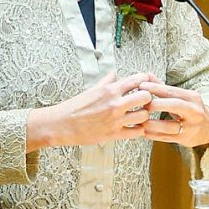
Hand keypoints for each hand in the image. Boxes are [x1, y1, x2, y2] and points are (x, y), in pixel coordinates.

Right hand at [26, 70, 153, 151]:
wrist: (61, 124)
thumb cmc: (74, 107)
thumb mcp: (91, 90)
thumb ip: (106, 82)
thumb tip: (114, 73)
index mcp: (110, 90)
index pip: (137, 79)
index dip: (144, 81)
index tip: (144, 85)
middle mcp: (115, 103)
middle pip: (146, 97)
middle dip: (147, 98)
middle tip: (143, 102)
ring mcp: (116, 119)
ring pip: (144, 115)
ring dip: (144, 115)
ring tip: (138, 115)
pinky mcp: (114, 134)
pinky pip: (137, 132)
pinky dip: (138, 130)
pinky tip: (133, 128)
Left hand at [136, 77, 208, 148]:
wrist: (208, 128)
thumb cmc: (189, 109)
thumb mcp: (181, 97)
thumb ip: (163, 87)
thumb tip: (146, 75)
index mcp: (192, 97)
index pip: (172, 91)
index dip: (155, 88)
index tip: (141, 87)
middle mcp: (194, 111)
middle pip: (175, 105)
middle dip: (156, 104)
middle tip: (141, 104)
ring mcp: (191, 127)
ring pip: (169, 125)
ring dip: (152, 124)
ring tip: (139, 121)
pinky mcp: (185, 139)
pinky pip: (167, 138)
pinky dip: (153, 135)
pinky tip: (143, 132)